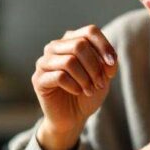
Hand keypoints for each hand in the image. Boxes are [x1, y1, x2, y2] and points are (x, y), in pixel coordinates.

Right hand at [32, 25, 117, 149]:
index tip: (112, 65)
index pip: (90, 31)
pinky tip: (77, 92)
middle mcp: (55, 47)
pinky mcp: (38, 79)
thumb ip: (108, 64)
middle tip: (100, 84)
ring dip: (85, 78)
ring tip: (90, 90)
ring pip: (69, 61)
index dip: (104, 46)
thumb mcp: (104, 76)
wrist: (73, 117)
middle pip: (79, 45)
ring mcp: (44, 62)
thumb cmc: (87, 93)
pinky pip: (59, 76)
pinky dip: (74, 86)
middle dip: (94, 67)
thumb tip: (109, 59)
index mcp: (71, 40)